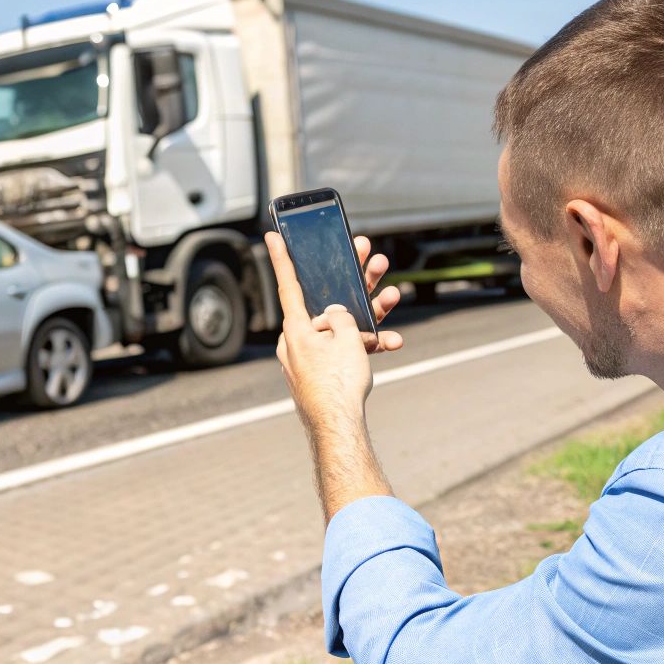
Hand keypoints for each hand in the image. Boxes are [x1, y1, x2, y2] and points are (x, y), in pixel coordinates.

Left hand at [265, 231, 402, 431]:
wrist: (338, 428)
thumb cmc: (338, 383)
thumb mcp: (346, 337)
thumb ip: (342, 315)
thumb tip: (334, 314)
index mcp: (296, 328)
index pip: (289, 284)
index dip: (283, 256)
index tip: (271, 234)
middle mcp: (298, 341)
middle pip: (326, 302)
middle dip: (353, 281)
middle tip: (368, 256)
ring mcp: (310, 358)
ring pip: (340, 327)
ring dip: (369, 314)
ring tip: (393, 295)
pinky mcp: (322, 373)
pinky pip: (343, 352)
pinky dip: (364, 347)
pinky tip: (392, 343)